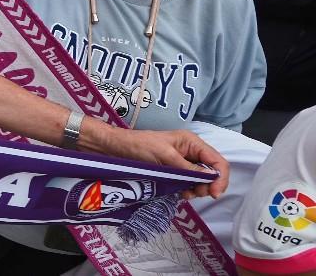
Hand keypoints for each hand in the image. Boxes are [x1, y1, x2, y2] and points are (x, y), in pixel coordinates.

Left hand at [96, 124, 228, 199]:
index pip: (218, 161)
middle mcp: (190, 152)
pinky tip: (178, 192)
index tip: (212, 194)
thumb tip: (210, 178)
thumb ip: (188, 168)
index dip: (220, 178)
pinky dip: (186, 189)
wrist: (116, 148)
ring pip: (200, 180)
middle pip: (211, 172)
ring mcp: (182, 162)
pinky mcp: (174, 171)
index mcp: (192, 143)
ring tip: (183, 193)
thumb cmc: (139, 146)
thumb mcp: (166, 156)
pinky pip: (187, 182)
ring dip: (196, 189)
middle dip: (206, 185)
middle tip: (193, 193)